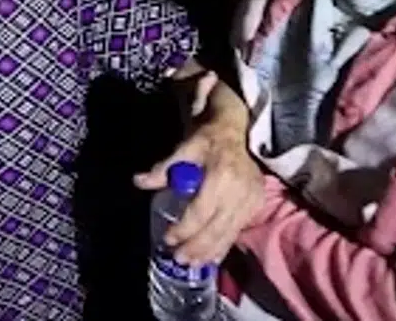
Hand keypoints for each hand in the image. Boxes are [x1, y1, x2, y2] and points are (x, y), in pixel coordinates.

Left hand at [134, 73, 263, 264]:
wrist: (235, 131)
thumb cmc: (207, 140)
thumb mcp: (184, 148)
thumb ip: (163, 168)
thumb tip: (139, 181)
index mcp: (222, 174)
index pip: (202, 210)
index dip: (185, 228)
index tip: (168, 238)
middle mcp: (240, 190)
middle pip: (217, 227)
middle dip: (197, 247)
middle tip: (178, 259)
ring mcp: (251, 199)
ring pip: (228, 232)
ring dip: (210, 251)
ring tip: (191, 263)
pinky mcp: (256, 204)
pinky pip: (237, 230)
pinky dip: (223, 245)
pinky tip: (210, 257)